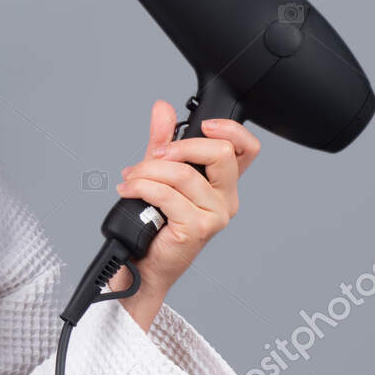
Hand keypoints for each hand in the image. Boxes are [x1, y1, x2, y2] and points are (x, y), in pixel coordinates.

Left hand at [106, 99, 261, 306]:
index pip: (246, 149)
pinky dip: (142, 187)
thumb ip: (162, 141)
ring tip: (130, 179)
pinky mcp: (197, 228)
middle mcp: (226, 199)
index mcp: (223, 184)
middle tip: (153, 154)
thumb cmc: (153, 224)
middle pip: (220, 153)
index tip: (203, 125)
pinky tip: (128, 190)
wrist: (142, 266)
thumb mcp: (158, 174)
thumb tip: (162, 109)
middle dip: (180, 147)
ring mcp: (214, 215)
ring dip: (148, 171)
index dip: (230, 130)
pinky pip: (167, 195)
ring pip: (183, 174)